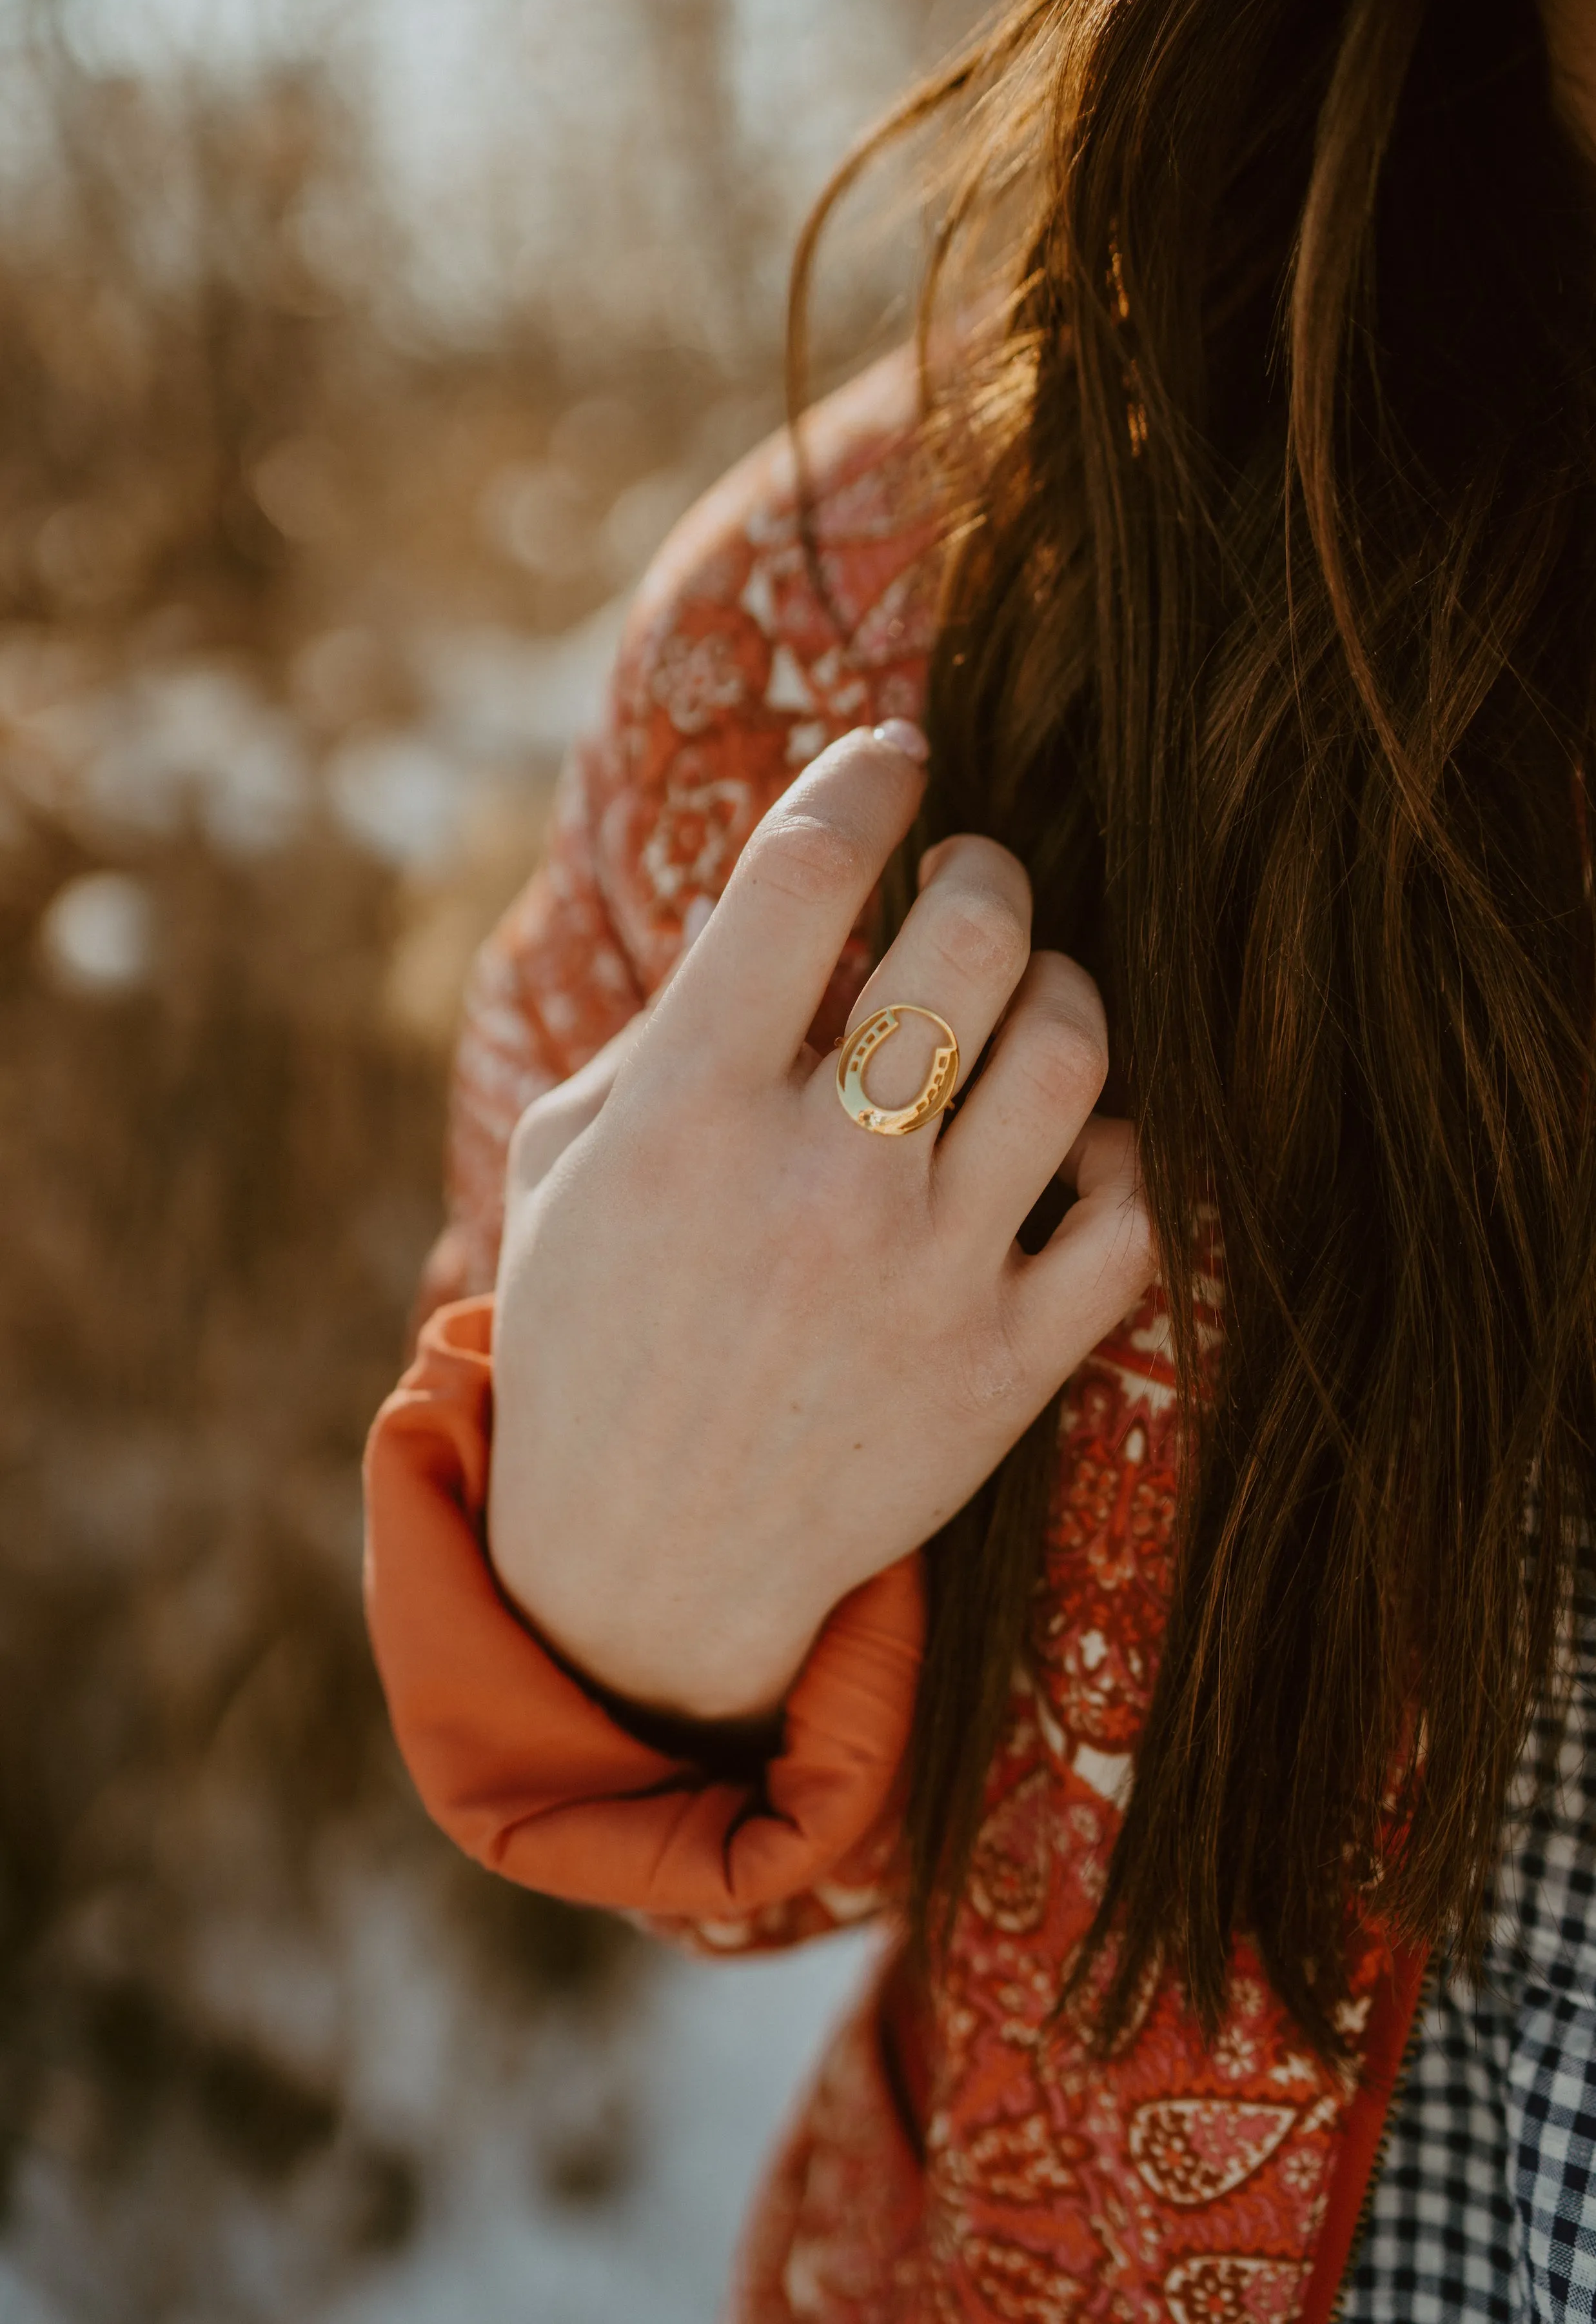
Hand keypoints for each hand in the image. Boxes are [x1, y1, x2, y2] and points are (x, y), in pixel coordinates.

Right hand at [488, 723, 1153, 1721]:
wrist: (643, 1570)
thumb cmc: (590, 1336)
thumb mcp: (565, 1163)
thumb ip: (669, 1026)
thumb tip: (803, 909)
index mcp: (686, 1113)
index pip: (807, 869)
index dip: (869, 774)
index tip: (898, 756)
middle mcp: (818, 1180)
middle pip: (974, 933)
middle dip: (988, 868)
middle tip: (972, 879)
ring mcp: (926, 1278)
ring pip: (1073, 1049)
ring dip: (1061, 987)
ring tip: (1023, 1000)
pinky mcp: (1007, 1369)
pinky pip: (1134, 1213)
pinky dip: (1125, 1154)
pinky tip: (1073, 1146)